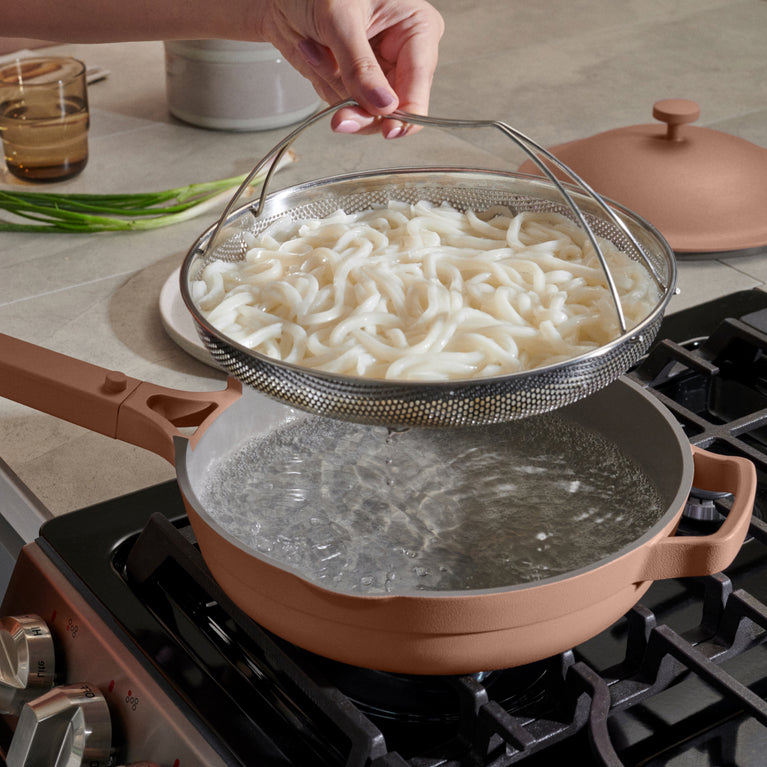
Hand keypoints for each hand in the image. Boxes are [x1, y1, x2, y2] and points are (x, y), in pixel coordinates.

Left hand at [258, 0, 443, 136]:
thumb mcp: (341, 20)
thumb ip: (361, 66)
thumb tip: (383, 105)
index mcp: (417, 29)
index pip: (419, 82)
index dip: (406, 113)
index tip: (389, 130)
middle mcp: (402, 55)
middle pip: (394, 107)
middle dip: (360, 109)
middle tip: (340, 119)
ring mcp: (379, 72)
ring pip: (366, 110)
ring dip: (333, 85)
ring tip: (311, 48)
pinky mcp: (356, 82)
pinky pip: (344, 103)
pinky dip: (323, 82)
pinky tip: (310, 51)